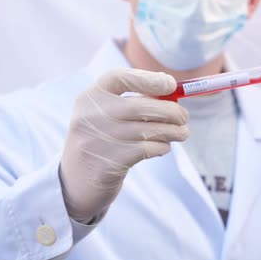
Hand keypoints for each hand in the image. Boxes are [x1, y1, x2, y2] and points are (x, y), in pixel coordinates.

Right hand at [60, 68, 188, 222]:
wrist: (76, 182)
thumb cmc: (103, 141)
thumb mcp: (107, 116)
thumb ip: (134, 102)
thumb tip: (173, 92)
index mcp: (90, 97)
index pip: (119, 77)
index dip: (148, 79)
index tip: (170, 84)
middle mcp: (90, 116)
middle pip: (141, 106)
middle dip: (171, 111)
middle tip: (184, 117)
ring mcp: (98, 140)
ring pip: (149, 130)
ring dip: (173, 131)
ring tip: (182, 133)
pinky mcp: (109, 163)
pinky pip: (148, 149)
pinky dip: (162, 147)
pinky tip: (163, 147)